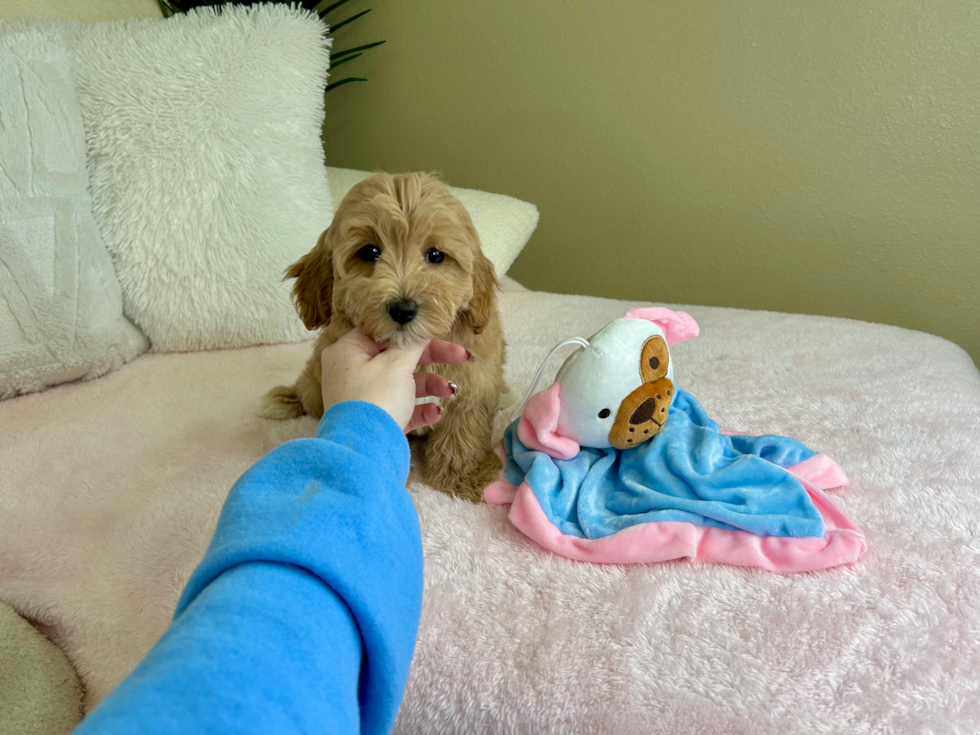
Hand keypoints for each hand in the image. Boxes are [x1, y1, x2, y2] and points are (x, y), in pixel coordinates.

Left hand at [320, 328, 468, 432]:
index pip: (383, 332)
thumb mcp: (396, 364)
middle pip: (398, 357)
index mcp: (349, 351)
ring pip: (403, 384)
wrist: (364, 452)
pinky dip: (419, 408)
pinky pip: (401, 408)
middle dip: (433, 359)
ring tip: (451, 392)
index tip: (437, 332)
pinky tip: (436, 413)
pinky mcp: (375, 421)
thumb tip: (419, 327)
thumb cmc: (376, 398)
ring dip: (430, 386)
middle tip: (462, 357)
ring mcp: (364, 398)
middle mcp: (352, 372)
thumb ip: (412, 344)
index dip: (413, 332)